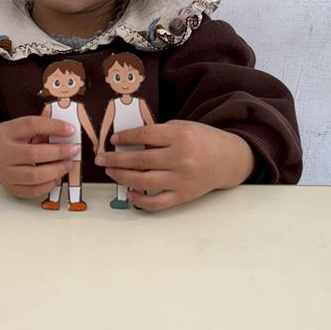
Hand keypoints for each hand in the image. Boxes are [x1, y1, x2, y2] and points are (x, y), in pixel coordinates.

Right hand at [0, 116, 78, 198]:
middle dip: (58, 152)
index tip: (70, 130)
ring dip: (57, 170)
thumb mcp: (21, 129)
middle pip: (33, 153)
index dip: (53, 127)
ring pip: (34, 175)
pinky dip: (49, 185)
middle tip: (73, 150)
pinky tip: (57, 177)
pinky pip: (33, 190)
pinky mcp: (11, 188)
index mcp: (5, 132)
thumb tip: (67, 128)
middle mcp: (1, 153)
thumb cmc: (14, 143)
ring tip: (68, 164)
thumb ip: (42, 126)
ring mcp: (5, 173)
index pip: (31, 125)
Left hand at [94, 121, 254, 210]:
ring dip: (122, 177)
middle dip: (115, 159)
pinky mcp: (183, 196)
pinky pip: (157, 203)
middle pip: (140, 160)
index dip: (125, 137)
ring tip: (110, 171)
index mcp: (181, 137)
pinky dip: (140, 201)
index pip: (144, 136)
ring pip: (144, 182)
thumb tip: (128, 141)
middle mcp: (181, 159)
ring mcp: (182, 180)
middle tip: (100, 158)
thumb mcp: (183, 126)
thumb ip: (159, 133)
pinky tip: (129, 194)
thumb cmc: (203, 140)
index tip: (112, 139)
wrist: (229, 160)